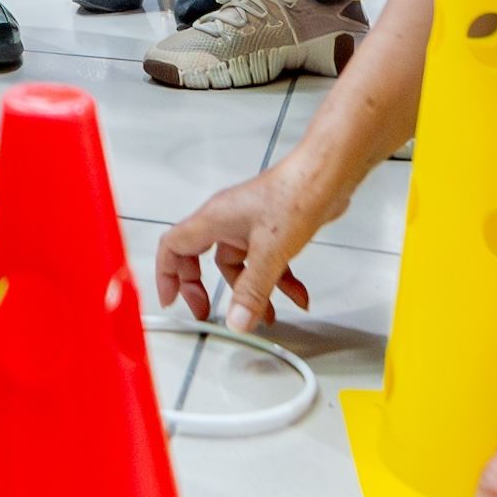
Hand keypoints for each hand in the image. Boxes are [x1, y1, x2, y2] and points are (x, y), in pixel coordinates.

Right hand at [149, 162, 324, 332]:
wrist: (328, 176)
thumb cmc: (296, 193)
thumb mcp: (270, 252)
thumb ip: (252, 291)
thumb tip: (237, 320)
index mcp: (214, 219)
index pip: (173, 247)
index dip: (167, 276)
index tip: (171, 300)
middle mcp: (227, 220)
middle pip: (201, 258)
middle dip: (205, 288)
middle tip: (209, 312)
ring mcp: (249, 224)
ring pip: (238, 264)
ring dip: (251, 291)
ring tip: (265, 315)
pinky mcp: (271, 228)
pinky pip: (264, 261)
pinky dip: (277, 281)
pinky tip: (297, 295)